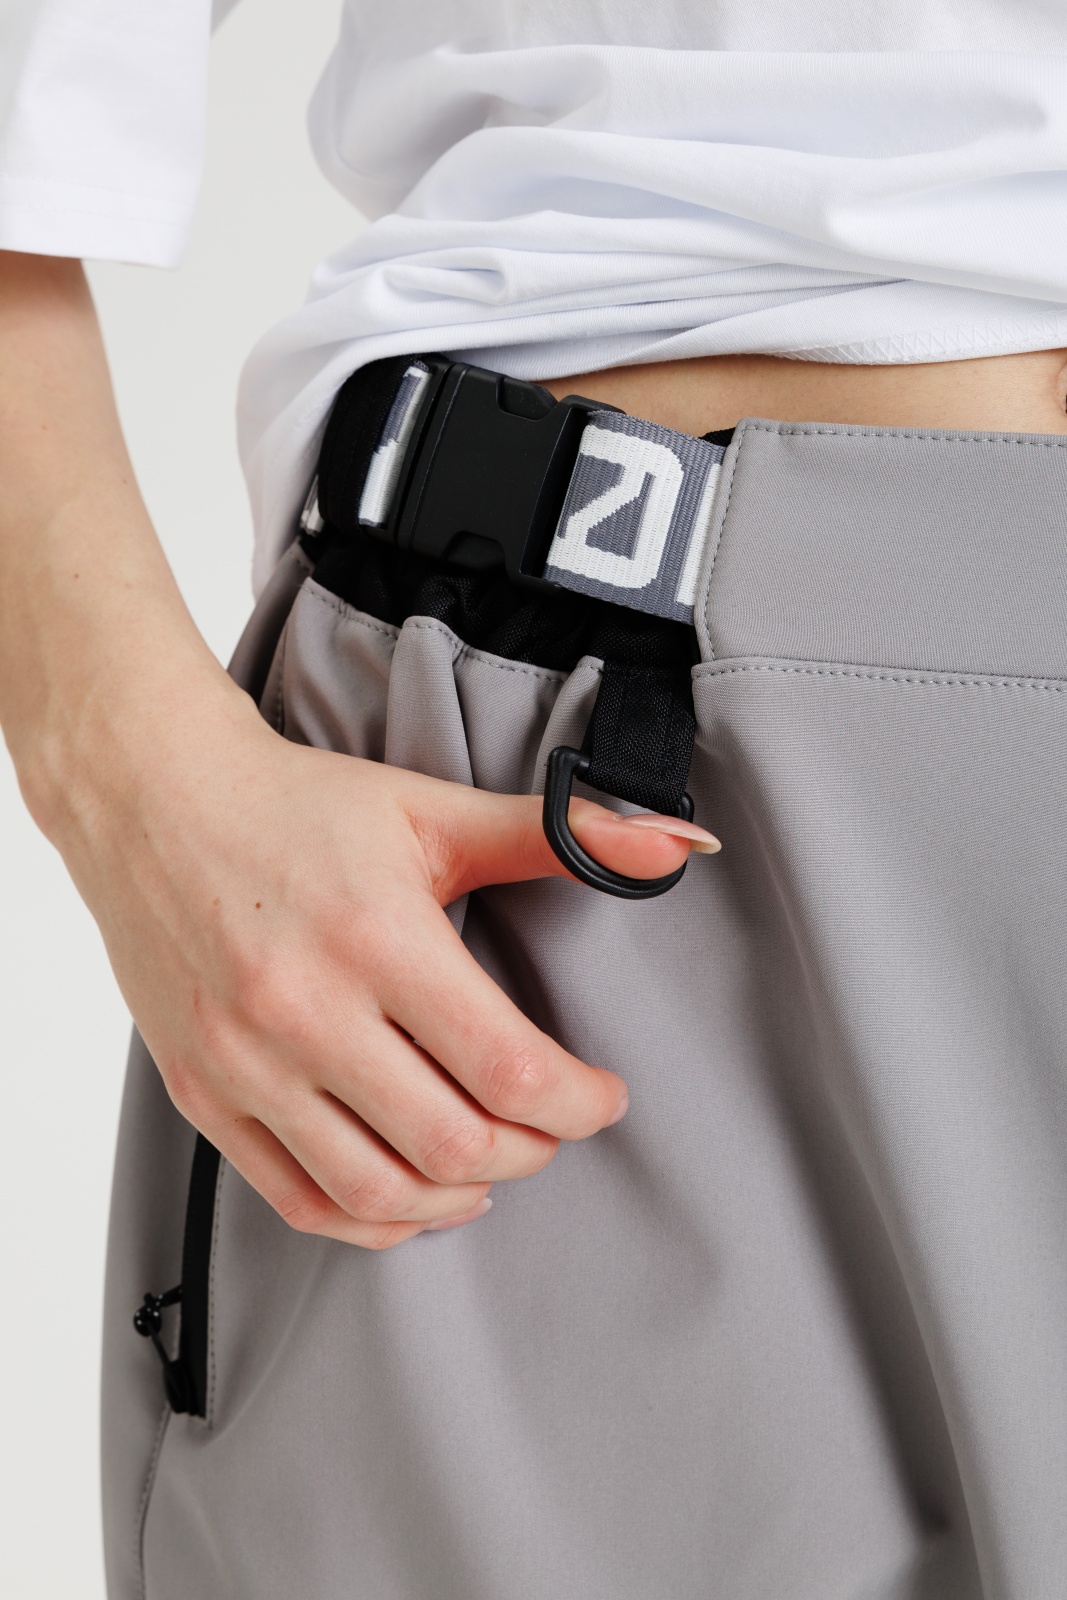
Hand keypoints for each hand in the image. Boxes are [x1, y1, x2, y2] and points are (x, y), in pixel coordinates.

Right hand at [56, 678, 718, 1248]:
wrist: (153, 800)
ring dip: (460, 1194)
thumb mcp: (433, 810)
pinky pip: (298, 1199)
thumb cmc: (300, 805)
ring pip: (377, 1188)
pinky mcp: (203, 1093)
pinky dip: (372, 1218)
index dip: (580, 1102)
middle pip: (453, 1142)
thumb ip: (557, 835)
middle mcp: (305, 1011)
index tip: (602, 1094)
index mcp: (377, 938)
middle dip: (531, 1149)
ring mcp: (246, 1062)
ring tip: (494, 1164)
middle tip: (553, 1125)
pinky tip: (416, 1195)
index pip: (509, 1068)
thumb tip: (676, 843)